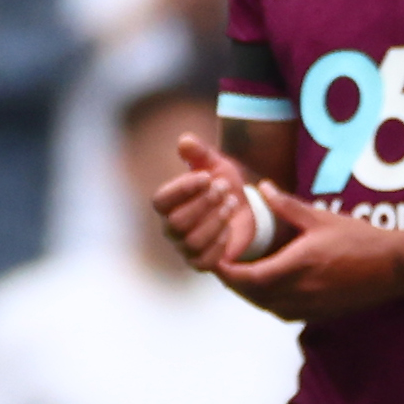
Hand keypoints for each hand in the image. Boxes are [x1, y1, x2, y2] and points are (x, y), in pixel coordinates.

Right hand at [149, 134, 258, 273]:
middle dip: (204, 204)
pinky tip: (229, 228)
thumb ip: (199, 153)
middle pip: (177, 223)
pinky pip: (203, 262)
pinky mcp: (200, 262)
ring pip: (191, 242)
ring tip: (231, 204)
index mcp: (167, 204)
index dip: (182, 189)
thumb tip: (185, 140)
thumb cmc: (222, 185)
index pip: (160, 201)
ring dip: (215, 221)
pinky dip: (218, 244)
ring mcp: (184, 247)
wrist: (243, 210)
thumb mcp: (215, 164)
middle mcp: (170, 227)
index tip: (207, 176)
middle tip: (225, 188)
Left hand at [227, 181, 403, 323]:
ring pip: (263, 304)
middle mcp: (297, 294)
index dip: (226, 270)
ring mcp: (306, 309)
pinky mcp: (314, 315)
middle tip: (221, 261)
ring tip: (240, 270)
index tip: (215, 257)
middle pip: (249, 293)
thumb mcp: (321, 218)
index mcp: (296, 268)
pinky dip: (266, 297)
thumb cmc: (360, 241)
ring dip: (248, 290)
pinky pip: (279, 310)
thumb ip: (286, 206)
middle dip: (233, 279)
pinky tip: (266, 281)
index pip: (246, 277)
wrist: (393, 268)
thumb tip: (260, 188)